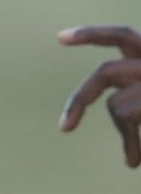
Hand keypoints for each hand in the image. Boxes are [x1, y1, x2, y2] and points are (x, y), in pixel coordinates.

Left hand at [60, 26, 140, 167]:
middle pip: (104, 74)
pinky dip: (130, 140)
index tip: (59, 37)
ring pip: (115, 105)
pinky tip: (137, 157)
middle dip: (80, 99)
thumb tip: (124, 136)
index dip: (92, 35)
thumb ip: (139, 110)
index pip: (122, 36)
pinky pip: (124, 114)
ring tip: (135, 158)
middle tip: (65, 129)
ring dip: (123, 134)